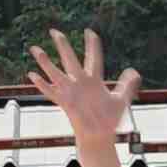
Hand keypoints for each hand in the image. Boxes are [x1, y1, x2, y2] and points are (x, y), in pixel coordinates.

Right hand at [27, 28, 133, 153]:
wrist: (100, 136)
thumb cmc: (110, 120)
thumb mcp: (121, 100)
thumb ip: (127, 85)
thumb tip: (134, 71)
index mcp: (94, 81)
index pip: (93, 58)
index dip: (92, 45)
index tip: (89, 31)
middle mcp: (80, 83)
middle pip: (70, 59)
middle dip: (62, 45)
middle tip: (54, 31)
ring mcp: (71, 92)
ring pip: (55, 73)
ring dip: (45, 61)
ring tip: (35, 48)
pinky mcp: (65, 103)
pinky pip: (51, 92)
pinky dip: (42, 84)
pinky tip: (32, 75)